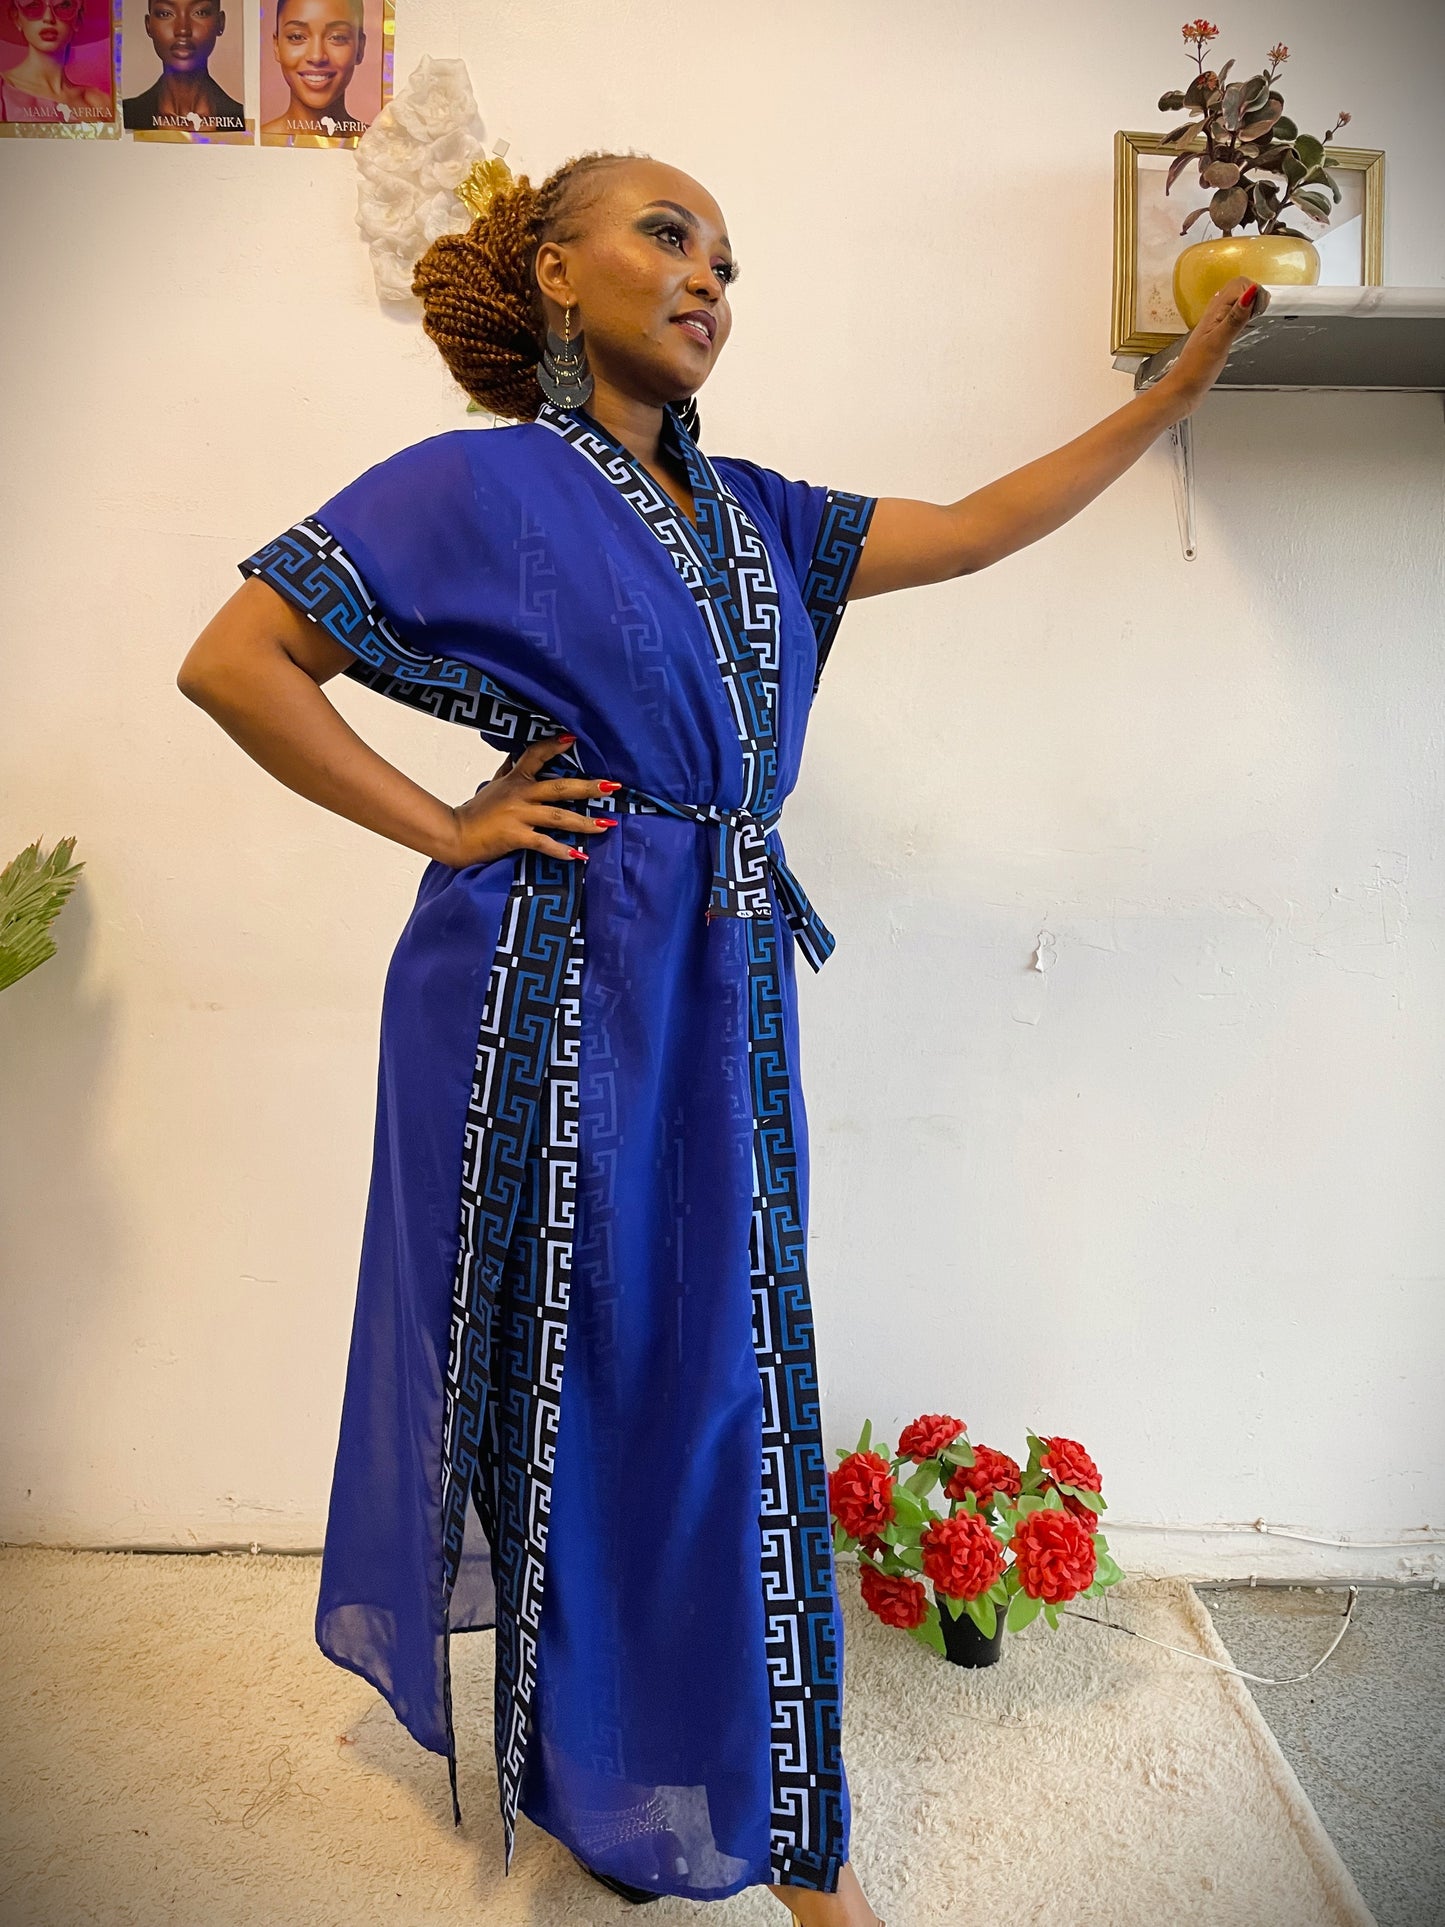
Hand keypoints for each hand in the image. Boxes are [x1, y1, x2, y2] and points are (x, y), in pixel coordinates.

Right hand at [439, 732, 618, 867]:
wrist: (455, 835)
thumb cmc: (476, 811)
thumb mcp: (493, 785)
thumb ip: (508, 770)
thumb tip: (516, 754)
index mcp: (516, 779)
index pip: (536, 755)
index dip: (554, 746)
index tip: (573, 739)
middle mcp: (521, 794)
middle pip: (560, 788)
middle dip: (588, 788)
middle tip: (612, 787)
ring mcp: (519, 815)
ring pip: (558, 817)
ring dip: (585, 822)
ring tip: (606, 825)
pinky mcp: (516, 836)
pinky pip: (544, 843)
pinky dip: (562, 850)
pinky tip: (579, 855)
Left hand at [1159, 275, 1270, 417]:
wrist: (1182, 391)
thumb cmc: (1195, 370)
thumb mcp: (1219, 342)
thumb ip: (1236, 317)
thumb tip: (1251, 293)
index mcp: (1214, 312)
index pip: (1240, 284)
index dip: (1254, 292)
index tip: (1259, 310)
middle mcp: (1214, 315)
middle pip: (1238, 288)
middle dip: (1254, 295)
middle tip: (1260, 312)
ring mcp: (1215, 325)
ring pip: (1235, 302)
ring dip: (1249, 304)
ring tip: (1255, 317)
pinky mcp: (1217, 337)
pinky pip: (1233, 317)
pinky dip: (1243, 316)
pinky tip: (1245, 327)